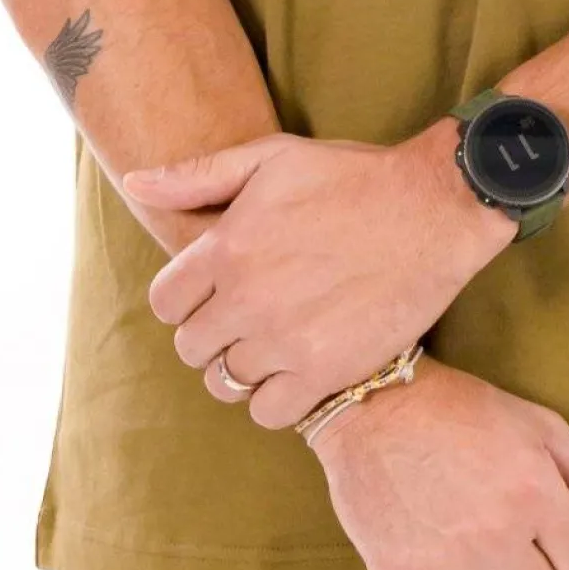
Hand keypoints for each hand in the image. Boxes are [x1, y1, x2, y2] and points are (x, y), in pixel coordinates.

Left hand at [122, 130, 510, 429]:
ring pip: (225, 383)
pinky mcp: (326, 371)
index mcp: (227, 246)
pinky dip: (274, 398)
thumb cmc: (351, 176)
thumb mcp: (271, 157)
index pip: (165, 301)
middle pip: (191, 347)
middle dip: (211, 332)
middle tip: (248, 314)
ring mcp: (285, 340)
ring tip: (273, 340)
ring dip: (242, 366)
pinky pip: (268, 412)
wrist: (433, 208)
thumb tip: (135, 183)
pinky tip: (295, 368)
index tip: (214, 289)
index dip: (185, 297)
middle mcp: (247, 298)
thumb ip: (197, 175)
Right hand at [309, 356, 568, 569]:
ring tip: (468, 532)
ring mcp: (445, 560)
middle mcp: (494, 535)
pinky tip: (436, 547)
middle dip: (534, 562)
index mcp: (535, 494)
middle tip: (506, 523)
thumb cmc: (463, 409)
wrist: (372, 401)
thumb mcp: (541, 428)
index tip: (547, 518)